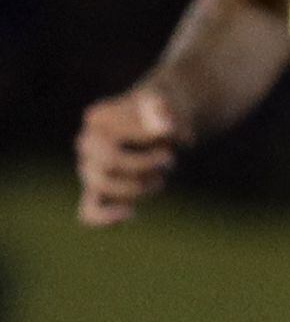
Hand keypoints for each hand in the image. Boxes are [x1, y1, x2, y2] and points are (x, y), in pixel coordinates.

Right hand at [76, 86, 181, 225]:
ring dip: (139, 187)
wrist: (164, 124)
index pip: (116, 134)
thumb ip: (165, 111)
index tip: (169, 132)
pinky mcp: (99, 190)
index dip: (146, 139)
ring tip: (159, 178)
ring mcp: (90, 168)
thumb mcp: (171, 103)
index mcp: (98, 118)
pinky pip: (89, 212)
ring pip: (102, 187)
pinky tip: (131, 213)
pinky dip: (105, 218)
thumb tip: (165, 128)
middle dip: (145, 165)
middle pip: (108, 163)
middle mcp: (87, 143)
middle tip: (169, 158)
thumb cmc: (166, 114)